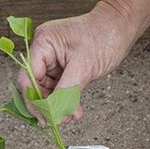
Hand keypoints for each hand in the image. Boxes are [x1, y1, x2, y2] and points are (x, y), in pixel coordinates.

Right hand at [17, 2, 138, 122]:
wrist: (121, 27)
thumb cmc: (105, 35)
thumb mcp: (84, 66)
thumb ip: (66, 91)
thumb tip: (55, 113)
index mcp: (43, 43)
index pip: (28, 76)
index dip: (33, 99)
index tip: (43, 116)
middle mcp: (44, 51)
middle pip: (35, 85)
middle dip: (46, 105)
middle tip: (55, 121)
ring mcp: (53, 60)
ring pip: (47, 90)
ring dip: (57, 106)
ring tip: (69, 117)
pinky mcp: (63, 68)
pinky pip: (58, 88)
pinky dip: (65, 100)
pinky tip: (73, 111)